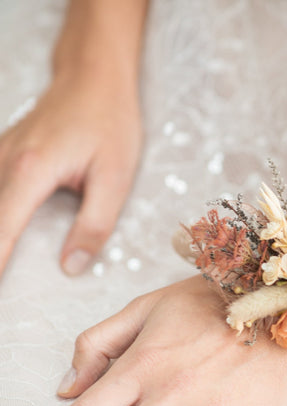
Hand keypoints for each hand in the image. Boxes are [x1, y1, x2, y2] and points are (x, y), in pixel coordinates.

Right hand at [0, 70, 141, 275]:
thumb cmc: (110, 123)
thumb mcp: (115, 178)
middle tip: (1, 287)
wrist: (95, 78)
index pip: (2, 228)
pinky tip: (4, 233)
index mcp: (32, 170)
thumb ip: (94, 226)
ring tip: (2, 263)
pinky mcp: (3, 153)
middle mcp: (4, 161)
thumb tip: (72, 267)